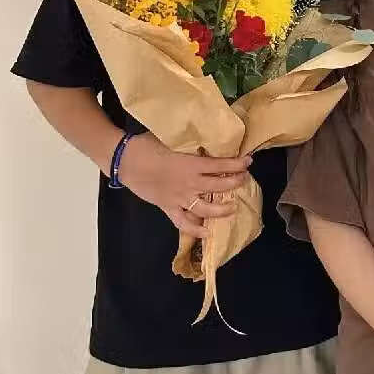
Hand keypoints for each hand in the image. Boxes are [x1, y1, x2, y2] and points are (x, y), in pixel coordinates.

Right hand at [118, 132, 251, 237]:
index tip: (248, 161)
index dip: (237, 164)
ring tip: (233, 207)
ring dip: (222, 209)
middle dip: (235, 182)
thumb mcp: (173, 141)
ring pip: (206, 207)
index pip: (221, 166)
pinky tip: (207, 232)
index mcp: (192, 164)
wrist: (125, 159)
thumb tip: (206, 144)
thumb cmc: (147, 145)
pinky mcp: (167, 207)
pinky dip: (195, 229)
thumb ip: (191, 147)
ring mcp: (179, 198)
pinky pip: (183, 223)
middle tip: (244, 179)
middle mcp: (190, 183)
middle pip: (219, 185)